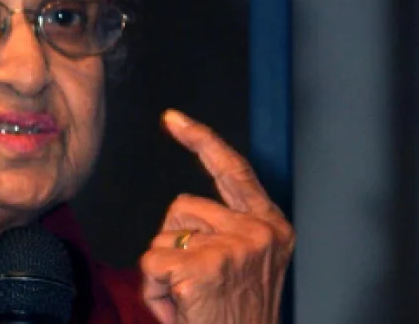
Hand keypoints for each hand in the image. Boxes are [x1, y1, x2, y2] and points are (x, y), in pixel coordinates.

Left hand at [140, 110, 294, 323]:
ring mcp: (235, 246)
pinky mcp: (206, 265)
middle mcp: (259, 231)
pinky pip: (151, 263)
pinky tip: (179, 309)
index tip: (172, 119)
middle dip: (173, 243)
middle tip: (194, 284)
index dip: (201, 140)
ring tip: (188, 299)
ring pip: (162, 237)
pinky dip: (154, 291)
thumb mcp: (244, 265)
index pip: (232, 170)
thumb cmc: (234, 316)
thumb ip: (224, 230)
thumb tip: (182, 210)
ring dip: (163, 270)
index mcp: (272, 226)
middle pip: (181, 206)